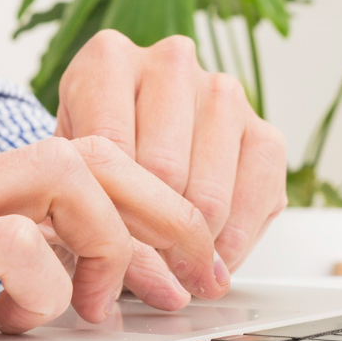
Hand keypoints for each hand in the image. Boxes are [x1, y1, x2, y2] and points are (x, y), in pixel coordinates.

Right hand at [0, 137, 222, 340]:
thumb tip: (3, 299)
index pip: (64, 158)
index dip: (139, 202)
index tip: (174, 260)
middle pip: (86, 151)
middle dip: (162, 207)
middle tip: (196, 272)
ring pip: (62, 177)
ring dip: (116, 238)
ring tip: (122, 302)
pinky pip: (5, 244)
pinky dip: (46, 280)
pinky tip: (32, 320)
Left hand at [56, 31, 287, 286]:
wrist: (139, 145)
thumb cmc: (99, 159)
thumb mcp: (77, 176)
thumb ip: (97, 214)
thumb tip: (150, 279)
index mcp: (108, 60)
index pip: (110, 149)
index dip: (107, 216)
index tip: (107, 257)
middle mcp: (171, 62)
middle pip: (162, 172)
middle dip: (151, 238)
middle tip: (143, 274)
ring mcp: (223, 92)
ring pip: (208, 194)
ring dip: (194, 246)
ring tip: (175, 268)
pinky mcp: (264, 129)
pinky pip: (257, 199)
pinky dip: (233, 243)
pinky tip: (212, 256)